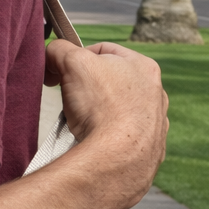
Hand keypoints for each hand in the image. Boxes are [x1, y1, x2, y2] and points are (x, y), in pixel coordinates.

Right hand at [44, 39, 168, 208]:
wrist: (116, 158)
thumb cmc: (100, 105)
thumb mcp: (72, 62)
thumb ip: (60, 50)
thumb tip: (52, 54)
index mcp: (144, 67)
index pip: (104, 50)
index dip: (77, 58)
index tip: (61, 73)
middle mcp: (156, 94)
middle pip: (111, 81)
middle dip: (88, 87)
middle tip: (70, 98)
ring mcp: (155, 124)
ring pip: (119, 110)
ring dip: (99, 113)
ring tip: (81, 123)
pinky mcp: (149, 151)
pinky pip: (124, 138)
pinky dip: (109, 138)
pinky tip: (96, 142)